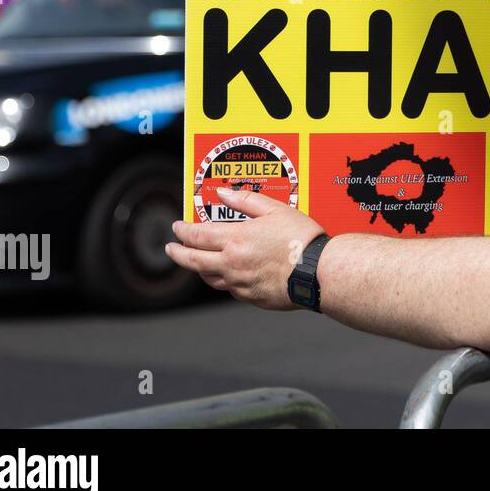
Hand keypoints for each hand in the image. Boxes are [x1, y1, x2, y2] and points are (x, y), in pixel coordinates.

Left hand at [166, 187, 327, 311]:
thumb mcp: (275, 209)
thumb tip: (224, 193)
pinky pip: (228, 289)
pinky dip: (222, 280)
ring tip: (195, 262)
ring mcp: (239, 283)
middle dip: (178, 253)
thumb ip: (246, 200)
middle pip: (193, 261)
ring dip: (197, 268)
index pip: (197, 235)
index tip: (177, 227)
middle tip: (171, 248)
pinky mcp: (251, 297)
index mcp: (236, 239)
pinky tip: (227, 275)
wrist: (318, 271)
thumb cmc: (301, 239)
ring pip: (208, 278)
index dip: (183, 230)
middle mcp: (232, 264)